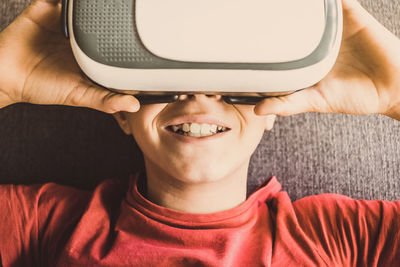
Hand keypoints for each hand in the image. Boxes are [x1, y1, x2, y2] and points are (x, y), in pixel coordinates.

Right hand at [0, 0, 138, 112]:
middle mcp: (83, 38)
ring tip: (113, 2)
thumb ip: (106, 100)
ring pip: (88, 7)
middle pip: (106, 22)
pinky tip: (80, 2)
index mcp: (93, 56)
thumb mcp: (80, 96)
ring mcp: (67, 22)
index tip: (149, 42)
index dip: (132, 43)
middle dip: (117, 16)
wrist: (6, 74)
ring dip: (96, 5)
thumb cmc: (43, 87)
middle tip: (135, 11)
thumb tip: (134, 106)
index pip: (118, 46)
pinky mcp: (50, 7)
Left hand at [254, 0, 399, 120]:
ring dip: (296, 5)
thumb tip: (258, 109)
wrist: (393, 87)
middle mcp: (315, 42)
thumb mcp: (316, 101)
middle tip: (253, 7)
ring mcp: (331, 28)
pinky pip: (335, 1)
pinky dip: (324, 0)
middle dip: (275, 14)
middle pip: (290, 22)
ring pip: (308, 9)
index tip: (243, 36)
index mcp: (305, 60)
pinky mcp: (350, 16)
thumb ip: (288, 104)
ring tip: (274, 1)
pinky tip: (312, 1)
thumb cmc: (355, 97)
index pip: (279, 47)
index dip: (263, 41)